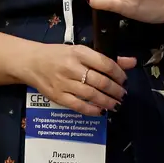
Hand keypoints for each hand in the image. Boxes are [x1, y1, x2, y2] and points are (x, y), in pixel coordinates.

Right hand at [22, 43, 136, 115]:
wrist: (31, 62)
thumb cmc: (58, 55)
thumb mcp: (80, 51)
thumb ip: (106, 58)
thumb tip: (132, 62)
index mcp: (79, 52)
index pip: (105, 64)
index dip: (119, 74)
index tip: (124, 80)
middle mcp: (72, 67)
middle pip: (100, 82)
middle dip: (116, 91)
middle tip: (122, 94)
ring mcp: (64, 83)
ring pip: (92, 95)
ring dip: (108, 102)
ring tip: (116, 104)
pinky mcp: (58, 96)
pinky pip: (79, 106)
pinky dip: (92, 110)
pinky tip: (101, 111)